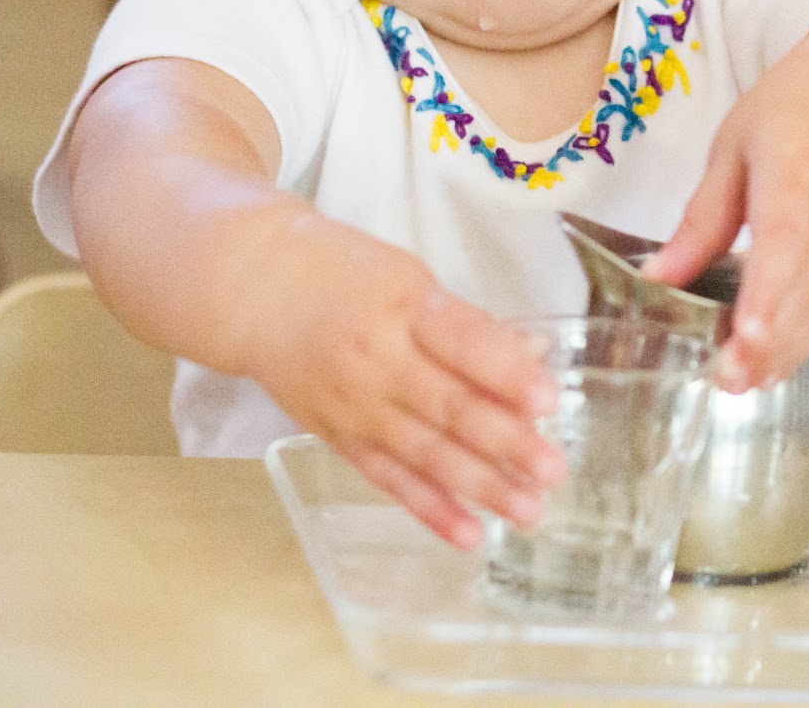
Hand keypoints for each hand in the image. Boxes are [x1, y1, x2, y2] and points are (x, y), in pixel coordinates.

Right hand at [239, 211, 566, 548]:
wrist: (254, 293)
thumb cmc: (343, 273)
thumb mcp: (410, 277)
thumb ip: (469, 324)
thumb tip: (533, 355)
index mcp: (404, 307)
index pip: (463, 341)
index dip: (506, 371)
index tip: (550, 398)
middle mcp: (378, 361)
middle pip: (448, 406)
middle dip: (506, 443)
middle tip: (554, 470)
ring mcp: (356, 406)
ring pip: (425, 452)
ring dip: (480, 486)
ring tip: (529, 511)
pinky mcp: (339, 438)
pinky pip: (388, 479)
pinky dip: (430, 510)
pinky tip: (469, 535)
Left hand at [646, 40, 808, 393]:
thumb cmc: (795, 112)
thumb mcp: (732, 147)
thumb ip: (701, 217)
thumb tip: (659, 278)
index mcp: (800, 160)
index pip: (787, 234)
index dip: (767, 291)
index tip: (743, 337)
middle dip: (773, 337)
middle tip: (729, 378)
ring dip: (793, 346)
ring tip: (749, 379)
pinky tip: (781, 358)